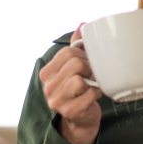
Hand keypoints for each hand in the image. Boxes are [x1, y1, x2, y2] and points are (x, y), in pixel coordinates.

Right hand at [38, 25, 102, 143]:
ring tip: (90, 85)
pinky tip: (92, 96)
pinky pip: (89, 94)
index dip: (83, 55)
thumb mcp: (75, 66)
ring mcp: (56, 100)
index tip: (87, 62)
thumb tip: (83, 25)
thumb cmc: (79, 89)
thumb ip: (77, 46)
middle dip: (89, 67)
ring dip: (92, 82)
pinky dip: (96, 93)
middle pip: (75, 64)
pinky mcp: (69, 111)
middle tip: (91, 74)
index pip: (67, 52)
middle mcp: (47, 87)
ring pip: (80, 79)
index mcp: (46, 73)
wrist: (81, 118)